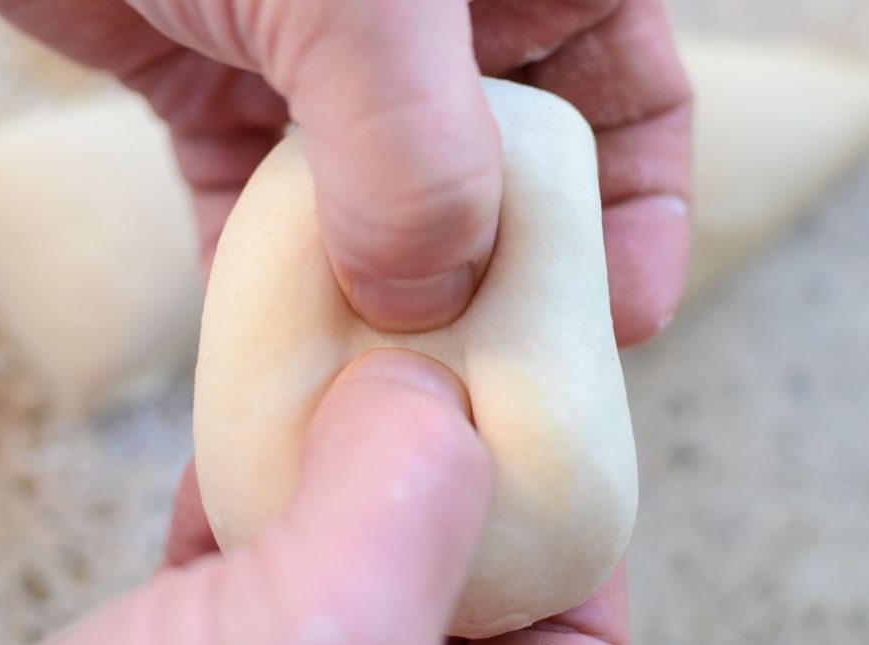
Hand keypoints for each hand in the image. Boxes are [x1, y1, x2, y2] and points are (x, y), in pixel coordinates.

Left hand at [0, 0, 689, 344]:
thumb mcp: (365, 1)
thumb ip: (415, 155)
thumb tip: (421, 302)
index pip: (633, 101)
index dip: (641, 213)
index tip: (621, 318)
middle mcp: (442, 25)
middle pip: (515, 177)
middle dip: (508, 279)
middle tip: (493, 376)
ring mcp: (333, 60)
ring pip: (391, 208)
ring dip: (385, 296)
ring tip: (383, 383)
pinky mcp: (228, 85)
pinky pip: (269, 207)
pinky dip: (273, 275)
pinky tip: (275, 343)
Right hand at [11, 350, 629, 644]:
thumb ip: (396, 507)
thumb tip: (421, 389)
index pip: (574, 639)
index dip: (566, 520)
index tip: (531, 416)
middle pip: (460, 590)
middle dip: (440, 475)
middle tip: (427, 375)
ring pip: (350, 575)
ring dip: (335, 474)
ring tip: (331, 388)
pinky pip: (252, 587)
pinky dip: (243, 508)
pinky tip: (228, 456)